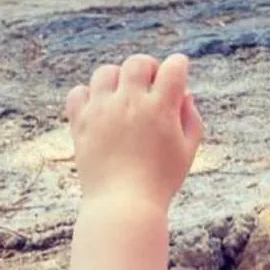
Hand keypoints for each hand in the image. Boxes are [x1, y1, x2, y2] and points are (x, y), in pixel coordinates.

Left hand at [65, 53, 204, 211]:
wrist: (123, 207)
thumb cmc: (160, 181)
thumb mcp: (188, 151)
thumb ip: (190, 117)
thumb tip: (184, 94)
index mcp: (160, 107)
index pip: (173, 67)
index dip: (179, 66)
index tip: (177, 76)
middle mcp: (130, 103)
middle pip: (137, 62)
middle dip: (148, 67)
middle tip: (150, 84)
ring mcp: (102, 111)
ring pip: (106, 72)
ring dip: (117, 78)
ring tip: (122, 96)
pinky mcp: (81, 123)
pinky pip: (78, 93)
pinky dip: (88, 95)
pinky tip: (99, 109)